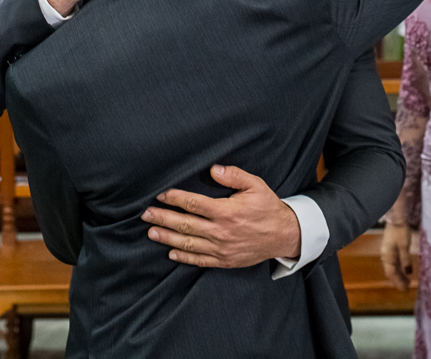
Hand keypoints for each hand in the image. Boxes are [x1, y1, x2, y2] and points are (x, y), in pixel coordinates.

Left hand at [142, 165, 299, 267]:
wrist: (285, 235)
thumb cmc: (268, 207)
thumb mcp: (255, 185)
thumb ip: (234, 175)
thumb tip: (213, 169)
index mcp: (227, 212)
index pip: (194, 204)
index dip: (175, 199)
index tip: (160, 195)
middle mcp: (221, 231)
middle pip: (185, 224)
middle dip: (163, 218)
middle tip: (145, 214)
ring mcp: (222, 248)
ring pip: (189, 243)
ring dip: (168, 238)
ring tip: (151, 232)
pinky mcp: (225, 261)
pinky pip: (200, 260)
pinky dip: (184, 257)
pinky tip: (171, 253)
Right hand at [380, 222, 414, 290]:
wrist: (396, 219)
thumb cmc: (400, 232)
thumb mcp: (404, 246)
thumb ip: (406, 260)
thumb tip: (408, 273)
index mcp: (387, 256)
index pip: (391, 273)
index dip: (398, 282)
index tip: (405, 290)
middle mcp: (385, 256)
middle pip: (391, 272)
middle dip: (398, 281)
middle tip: (407, 288)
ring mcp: (387, 252)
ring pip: (392, 268)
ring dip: (399, 275)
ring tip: (407, 282)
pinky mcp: (391, 249)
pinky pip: (394, 262)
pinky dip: (399, 269)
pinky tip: (405, 271)